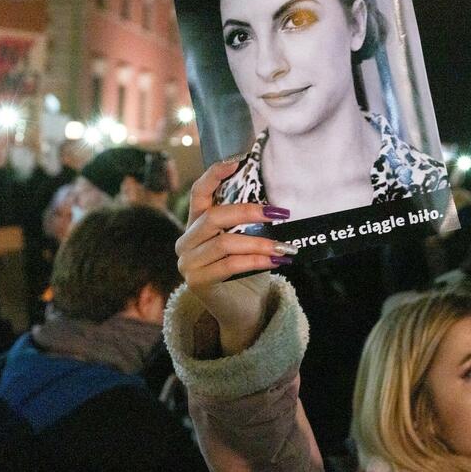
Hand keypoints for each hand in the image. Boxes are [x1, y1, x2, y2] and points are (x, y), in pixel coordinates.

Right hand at [175, 161, 297, 354]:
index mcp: (196, 224)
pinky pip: (229, 265)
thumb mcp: (247, 240)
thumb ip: (251, 222)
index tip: (237, 161)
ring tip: (284, 246)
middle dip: (248, 211)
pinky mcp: (197, 282)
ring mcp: (188, 262)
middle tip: (279, 212)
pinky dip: (256, 260)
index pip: (199, 193)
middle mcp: (186, 241)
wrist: (242, 310)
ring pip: (225, 243)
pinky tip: (276, 261)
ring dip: (259, 242)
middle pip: (214, 216)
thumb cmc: (247, 271)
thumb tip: (278, 200)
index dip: (214, 175)